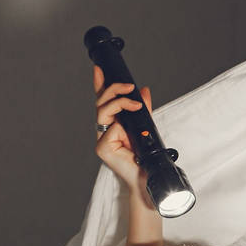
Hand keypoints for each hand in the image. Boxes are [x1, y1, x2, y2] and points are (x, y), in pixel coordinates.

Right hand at [93, 65, 151, 192]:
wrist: (147, 177)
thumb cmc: (145, 155)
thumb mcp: (146, 126)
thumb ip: (143, 108)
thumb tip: (144, 90)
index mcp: (113, 124)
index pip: (104, 101)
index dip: (99, 85)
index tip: (99, 69)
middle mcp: (105, 130)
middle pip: (102, 103)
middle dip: (113, 89)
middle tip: (128, 86)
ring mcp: (102, 140)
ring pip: (103, 112)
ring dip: (119, 103)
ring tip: (135, 104)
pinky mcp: (102, 148)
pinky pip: (112, 130)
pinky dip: (122, 130)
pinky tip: (129, 137)